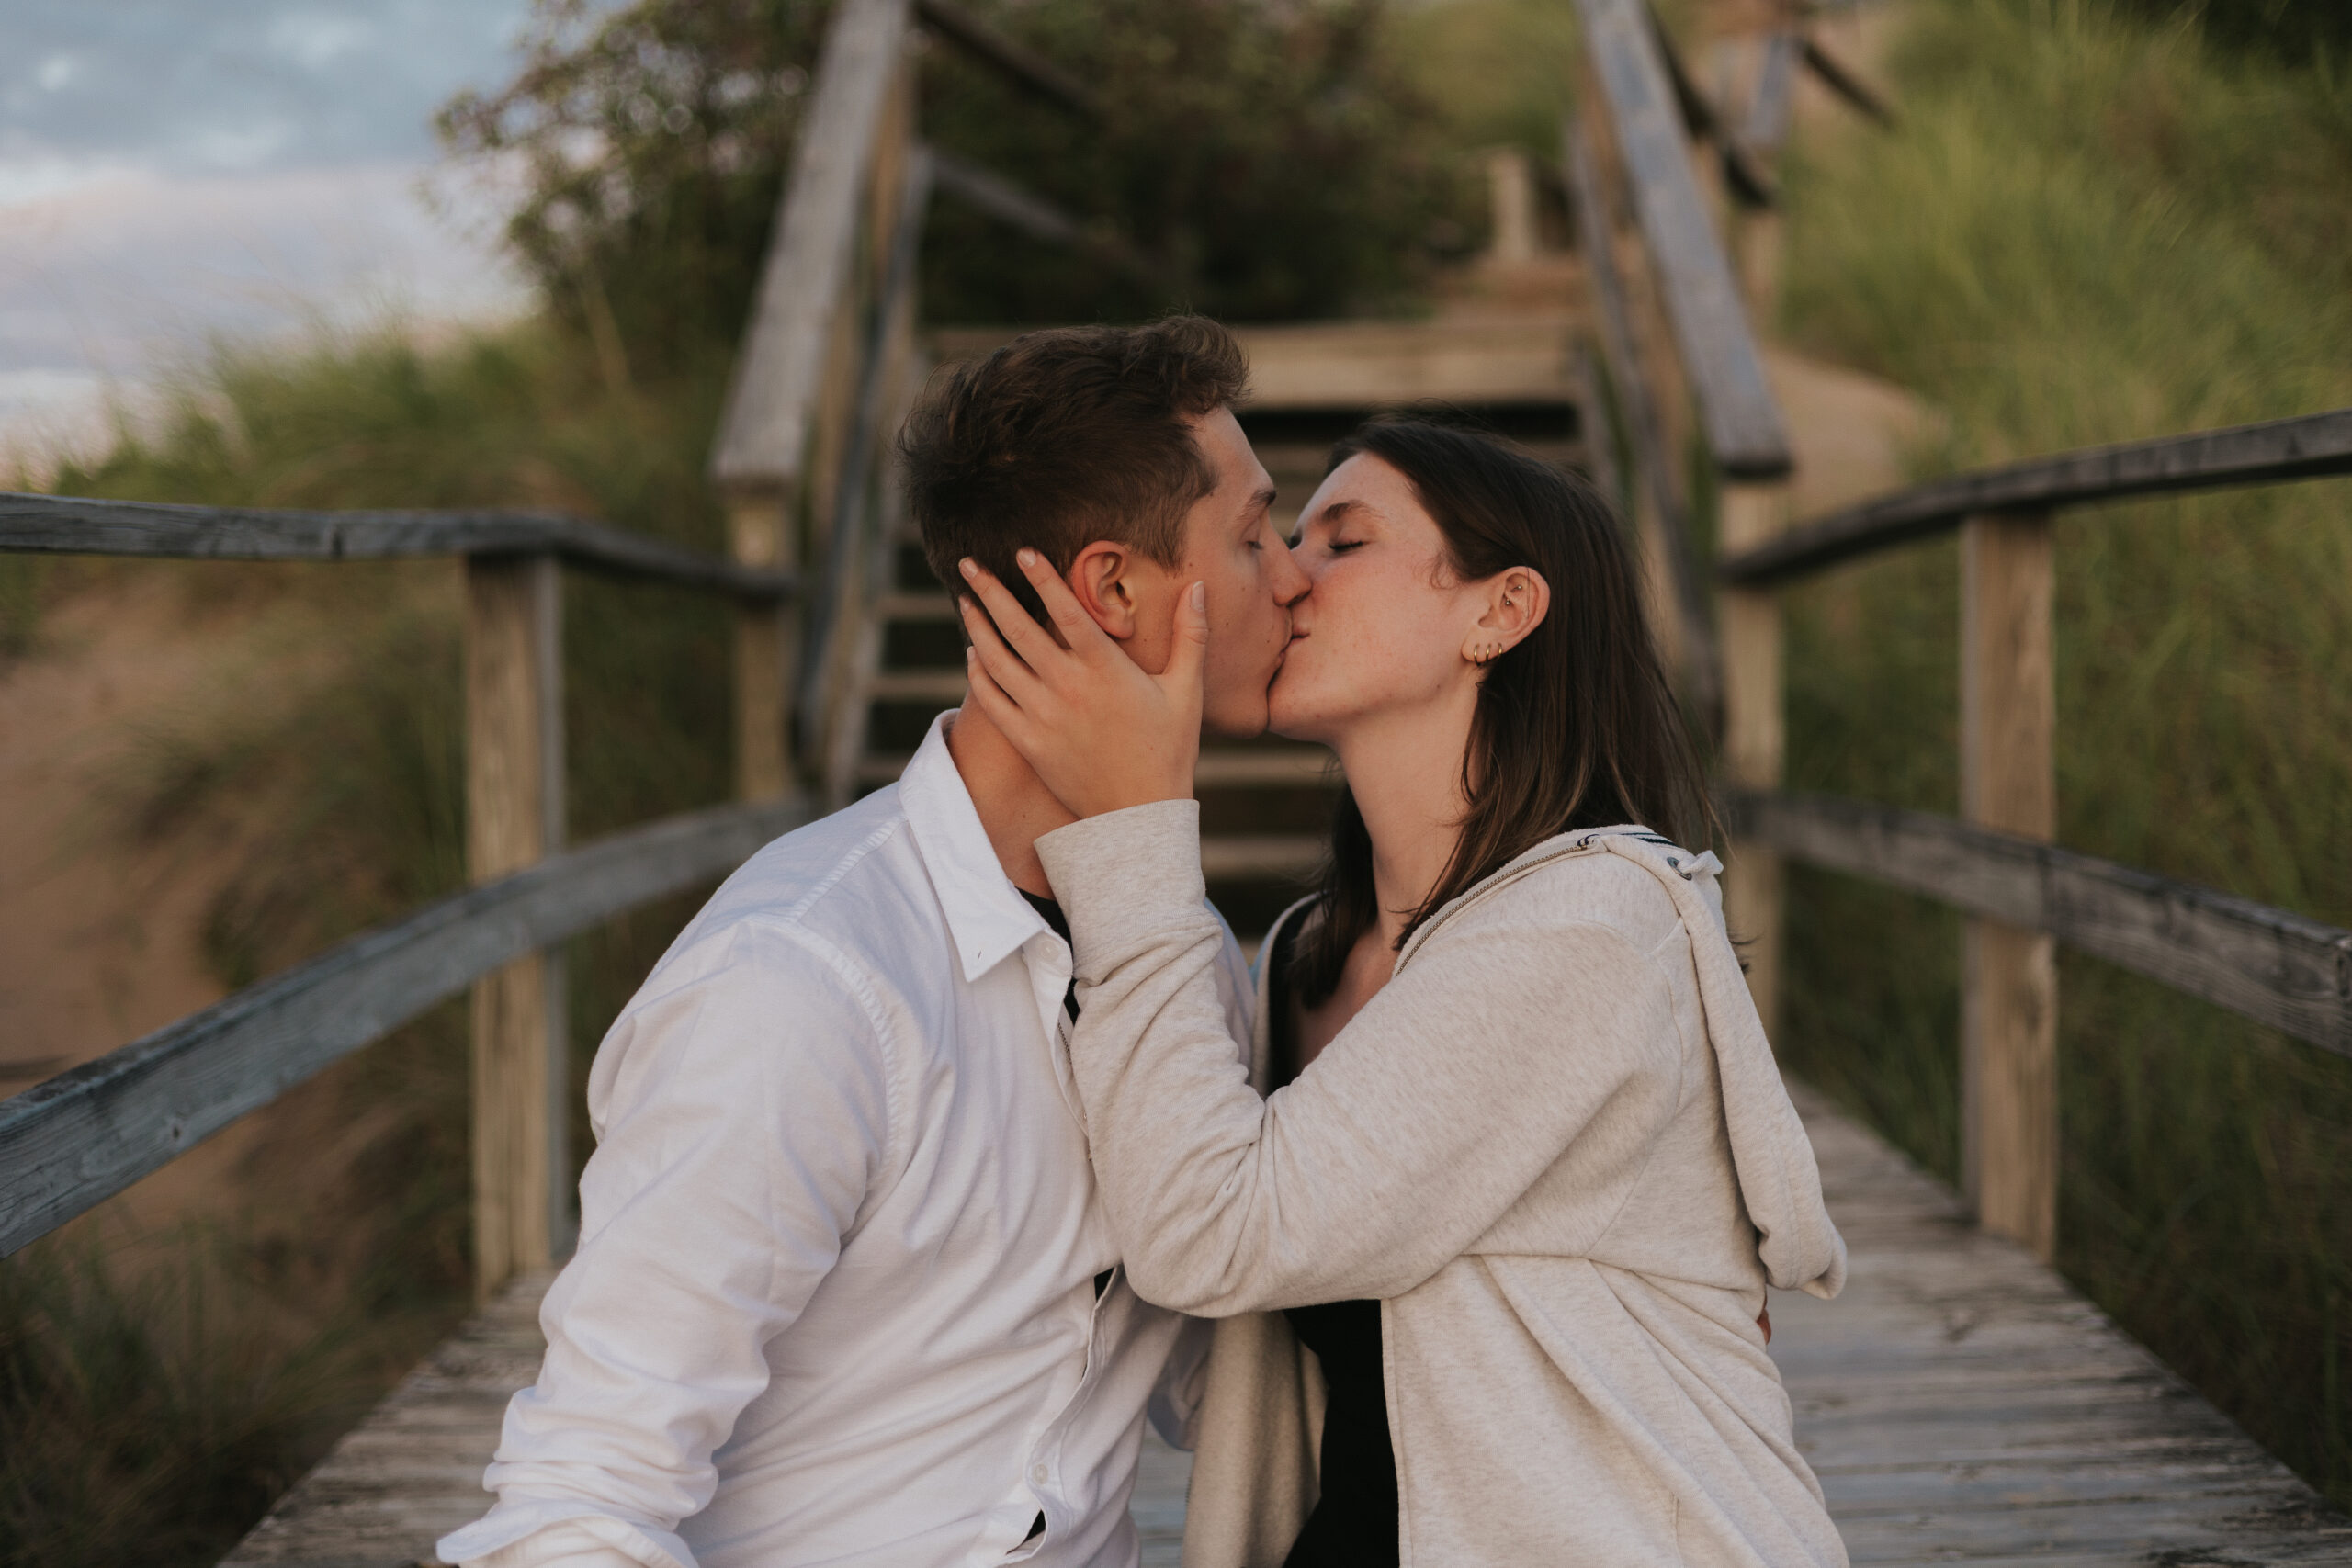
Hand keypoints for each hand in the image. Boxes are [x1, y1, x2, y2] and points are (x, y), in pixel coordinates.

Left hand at [957, 550, 1205, 819]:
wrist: (1140, 816)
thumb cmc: (1168, 750)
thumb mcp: (1186, 691)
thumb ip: (1190, 636)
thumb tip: (1197, 587)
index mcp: (1106, 670)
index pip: (1067, 612)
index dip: (1043, 579)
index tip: (1023, 552)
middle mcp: (1069, 688)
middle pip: (1019, 629)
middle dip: (991, 592)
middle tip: (970, 565)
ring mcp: (1044, 716)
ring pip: (998, 662)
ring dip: (978, 627)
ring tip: (966, 601)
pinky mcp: (1028, 743)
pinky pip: (993, 701)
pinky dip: (979, 674)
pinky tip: (973, 655)